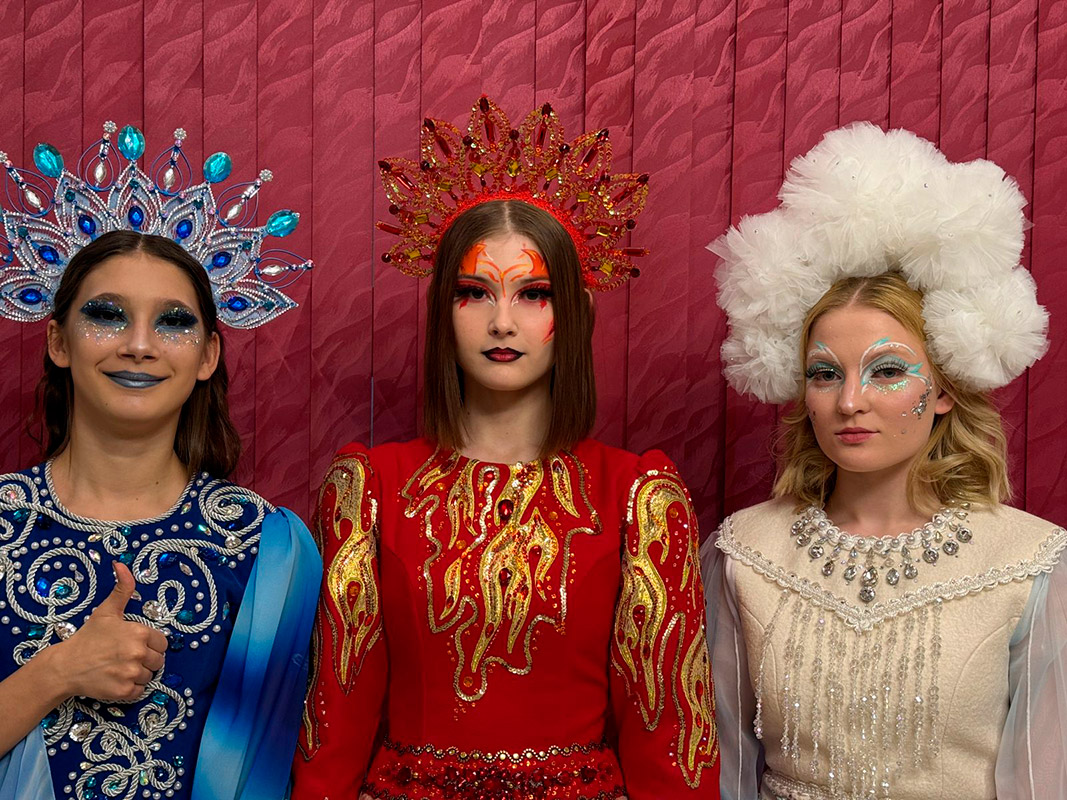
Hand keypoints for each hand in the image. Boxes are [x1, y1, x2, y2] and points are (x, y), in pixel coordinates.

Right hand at [46, 562, 168, 701]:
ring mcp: (131, 674)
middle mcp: (139, 654)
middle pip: (158, 661)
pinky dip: (130, 688)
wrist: (65, 666)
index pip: (162, 643)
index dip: (149, 644)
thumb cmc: (88, 637)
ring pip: (149, 676)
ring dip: (138, 674)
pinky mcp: (124, 692)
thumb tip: (122, 564)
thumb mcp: (107, 611)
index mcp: (140, 633)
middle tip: (124, 657)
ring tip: (119, 667)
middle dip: (145, 660)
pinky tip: (116, 679)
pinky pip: (139, 691)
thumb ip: (122, 588)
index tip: (133, 644)